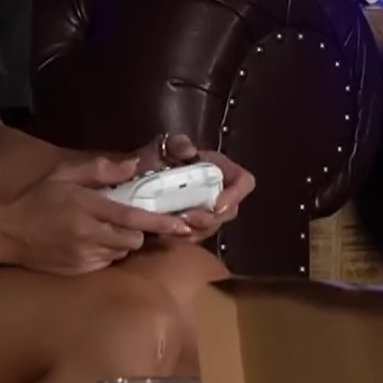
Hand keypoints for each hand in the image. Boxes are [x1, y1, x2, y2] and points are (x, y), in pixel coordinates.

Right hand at [2, 156, 194, 274]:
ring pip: (120, 253)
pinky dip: (105, 254)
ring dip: (121, 244)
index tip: (182, 225)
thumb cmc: (38, 199)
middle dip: (137, 233)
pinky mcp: (78, 270)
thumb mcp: (65, 174)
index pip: (134, 218)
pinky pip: (104, 263)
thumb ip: (100, 168)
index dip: (161, 223)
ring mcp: (83, 256)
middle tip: (127, 221)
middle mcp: (89, 235)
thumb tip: (133, 166)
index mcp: (89, 207)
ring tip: (103, 230)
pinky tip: (90, 243)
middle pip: (133, 240)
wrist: (7, 233)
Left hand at [133, 134, 256, 240]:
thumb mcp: (165, 146)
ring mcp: (206, 211)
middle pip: (230, 212)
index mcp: (220, 170)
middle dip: (210, 219)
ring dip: (195, 230)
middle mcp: (219, 192)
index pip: (244, 182)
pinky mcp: (192, 227)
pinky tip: (166, 233)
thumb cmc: (156, 158)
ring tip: (172, 225)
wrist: (138, 177)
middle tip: (186, 218)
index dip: (236, 195)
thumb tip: (190, 151)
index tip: (216, 205)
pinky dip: (182, 238)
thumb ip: (177, 144)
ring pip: (212, 228)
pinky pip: (195, 238)